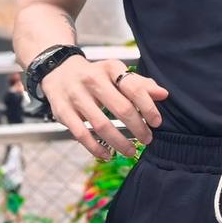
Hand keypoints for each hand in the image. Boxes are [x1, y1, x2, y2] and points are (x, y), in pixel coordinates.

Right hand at [41, 56, 168, 159]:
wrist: (58, 70)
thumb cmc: (95, 75)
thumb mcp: (116, 73)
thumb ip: (139, 84)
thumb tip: (164, 94)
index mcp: (110, 68)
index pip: (133, 87)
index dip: (148, 107)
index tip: (157, 122)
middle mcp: (92, 79)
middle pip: (120, 108)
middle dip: (137, 127)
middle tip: (147, 139)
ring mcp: (76, 96)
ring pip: (101, 125)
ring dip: (119, 142)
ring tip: (131, 151)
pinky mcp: (63, 111)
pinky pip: (81, 134)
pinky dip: (96, 148)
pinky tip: (108, 154)